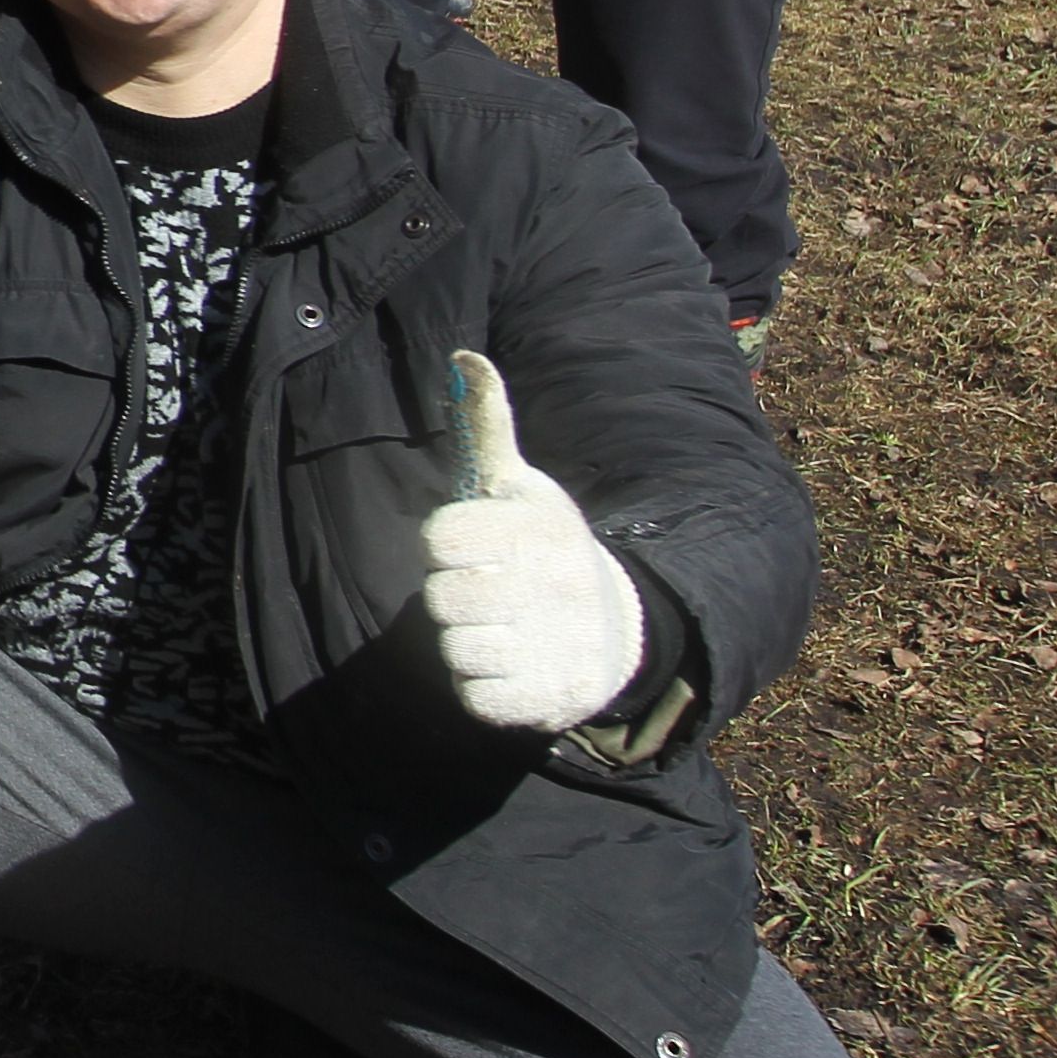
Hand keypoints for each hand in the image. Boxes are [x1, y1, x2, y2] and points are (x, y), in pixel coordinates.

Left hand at [419, 352, 646, 733]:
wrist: (617, 630)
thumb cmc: (543, 547)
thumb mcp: (519, 486)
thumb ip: (487, 426)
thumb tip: (462, 357)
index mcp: (541, 527)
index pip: (439, 538)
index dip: (445, 543)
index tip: (476, 545)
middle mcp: (554, 584)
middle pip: (440, 597)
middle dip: (453, 594)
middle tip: (488, 590)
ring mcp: (556, 645)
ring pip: (453, 647)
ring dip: (465, 640)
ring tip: (501, 626)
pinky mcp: (550, 699)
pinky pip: (474, 695)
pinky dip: (480, 684)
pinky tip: (509, 663)